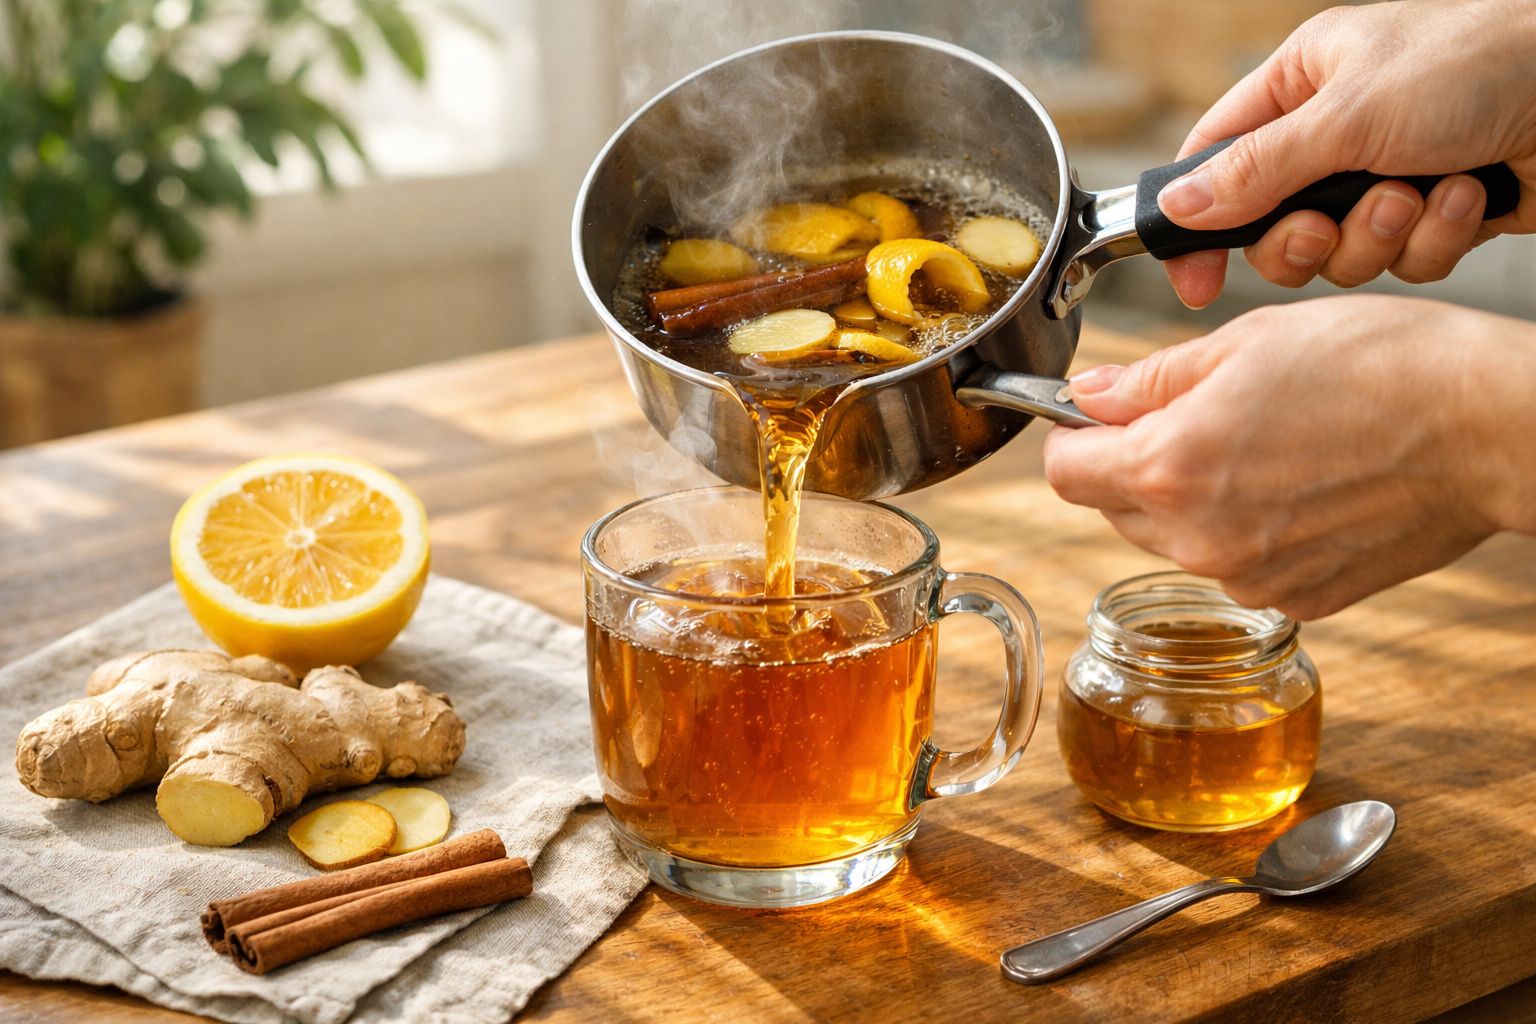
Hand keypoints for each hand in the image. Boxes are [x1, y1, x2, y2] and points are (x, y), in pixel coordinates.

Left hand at [1041, 296, 1535, 618]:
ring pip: (1175, 540)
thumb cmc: (1382, 368)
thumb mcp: (1248, 344)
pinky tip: (1301, 487)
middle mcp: (1199, 540)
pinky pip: (1238, 565)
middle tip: (1202, 415)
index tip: (1097, 416)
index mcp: (1171, 468)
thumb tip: (1088, 397)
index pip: (1065, 472)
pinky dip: (1249, 531)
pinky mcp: (1298, 601)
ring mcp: (1250, 580)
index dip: (1072, 436)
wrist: (1489, 428)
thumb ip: (1151, 380)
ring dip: (1192, 499)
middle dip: (1136, 464)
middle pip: (1116, 508)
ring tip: (1264, 447)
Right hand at [1160, 0, 1535, 308]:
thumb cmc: (1481, 65)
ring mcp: (1388, 174)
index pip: (1215, 158)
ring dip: (1380, 236)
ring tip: (1421, 194)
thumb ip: (1255, 170)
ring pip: (1340, 254)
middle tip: (1327, 228)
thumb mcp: (1347, 116)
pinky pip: (1403, 260)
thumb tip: (1178, 207)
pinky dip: (1433, 239)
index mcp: (1303, 82)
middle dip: (1307, 240)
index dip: (1196, 222)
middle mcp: (1339, 131)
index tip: (1193, 278)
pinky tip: (1468, 198)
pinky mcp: (1437, 213)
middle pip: (1273, 226)